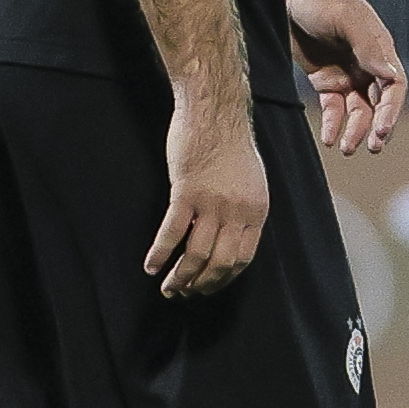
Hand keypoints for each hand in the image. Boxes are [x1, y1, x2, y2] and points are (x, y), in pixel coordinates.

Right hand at [145, 92, 268, 298]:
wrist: (215, 114)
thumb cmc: (230, 145)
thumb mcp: (251, 182)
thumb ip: (243, 210)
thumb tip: (230, 238)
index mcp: (257, 211)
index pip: (243, 259)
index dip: (224, 279)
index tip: (208, 288)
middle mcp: (239, 211)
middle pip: (220, 262)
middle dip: (201, 284)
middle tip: (185, 294)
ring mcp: (213, 203)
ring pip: (196, 254)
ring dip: (181, 277)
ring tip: (168, 288)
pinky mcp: (186, 193)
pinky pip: (172, 232)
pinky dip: (160, 253)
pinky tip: (151, 266)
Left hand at [285, 0, 406, 153]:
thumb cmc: (321, 1)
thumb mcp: (346, 19)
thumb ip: (368, 46)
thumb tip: (391, 76)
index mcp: (379, 50)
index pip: (394, 86)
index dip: (392, 110)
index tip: (383, 131)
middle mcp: (368, 66)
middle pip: (379, 103)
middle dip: (376, 127)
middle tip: (371, 147)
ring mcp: (347, 75)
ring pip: (358, 110)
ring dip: (355, 130)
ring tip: (346, 149)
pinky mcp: (326, 81)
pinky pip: (334, 109)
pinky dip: (334, 125)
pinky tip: (330, 139)